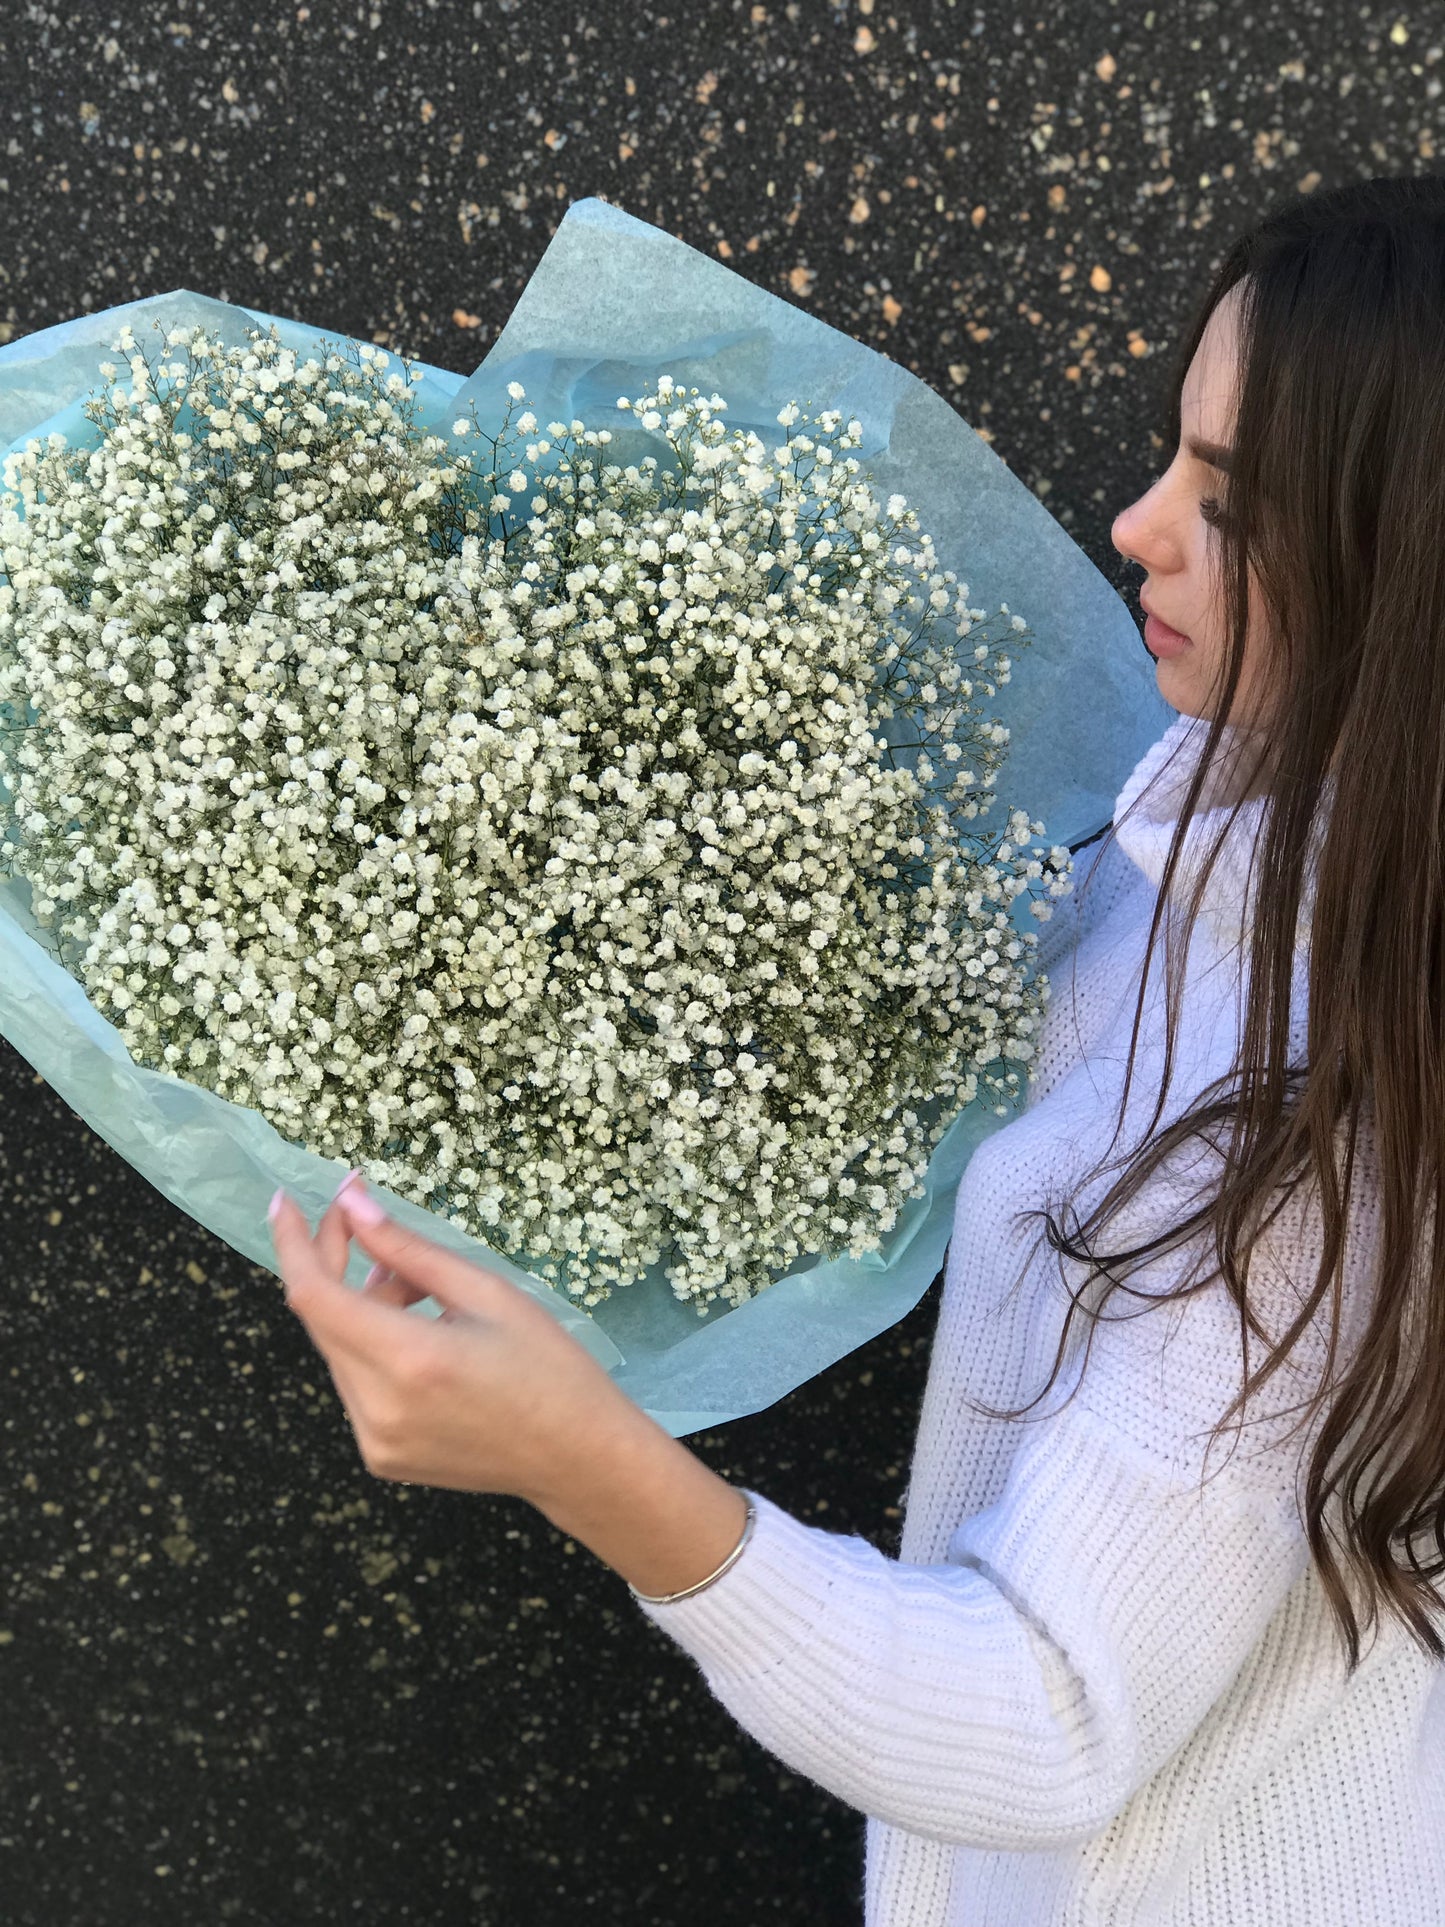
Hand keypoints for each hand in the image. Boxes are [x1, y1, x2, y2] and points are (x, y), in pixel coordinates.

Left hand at [270, 1170, 642, 1510]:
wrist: (577, 1457)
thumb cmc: (548, 1366)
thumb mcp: (486, 1292)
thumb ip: (408, 1250)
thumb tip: (353, 1206)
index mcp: (409, 1360)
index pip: (315, 1295)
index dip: (294, 1243)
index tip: (287, 1201)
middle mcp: (378, 1407)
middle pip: (321, 1320)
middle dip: (333, 1264)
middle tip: (364, 1224)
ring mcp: (375, 1441)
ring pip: (337, 1352)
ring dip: (360, 1308)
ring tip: (420, 1291)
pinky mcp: (381, 1457)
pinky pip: (355, 1386)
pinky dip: (372, 1348)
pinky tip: (420, 1335)